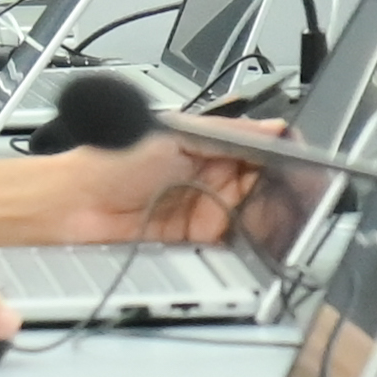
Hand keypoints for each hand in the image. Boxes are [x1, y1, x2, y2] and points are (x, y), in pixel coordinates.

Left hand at [28, 125, 278, 246]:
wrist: (70, 206)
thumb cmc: (111, 161)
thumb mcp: (175, 134)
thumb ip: (227, 133)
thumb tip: (275, 129)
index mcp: (212, 148)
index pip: (263, 153)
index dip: (286, 160)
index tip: (306, 169)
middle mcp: (212, 180)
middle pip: (265, 187)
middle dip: (283, 194)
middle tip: (301, 200)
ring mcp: (204, 213)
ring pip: (253, 218)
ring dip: (268, 221)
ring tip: (285, 223)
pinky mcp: (194, 245)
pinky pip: (230, 247)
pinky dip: (246, 247)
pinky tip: (258, 242)